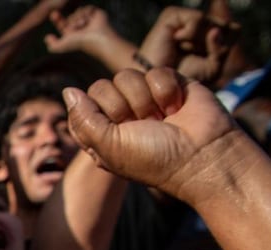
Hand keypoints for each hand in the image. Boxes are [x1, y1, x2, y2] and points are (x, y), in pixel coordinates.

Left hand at [44, 5, 124, 60]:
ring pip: (78, 11)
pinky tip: (90, 19)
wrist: (97, 38)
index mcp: (72, 34)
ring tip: (84, 24)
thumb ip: (53, 45)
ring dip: (79, 17)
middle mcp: (79, 27)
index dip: (57, 19)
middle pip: (70, 16)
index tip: (53, 14)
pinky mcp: (96, 15)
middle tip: (77, 27)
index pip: (62, 24)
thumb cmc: (81, 43)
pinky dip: (87, 12)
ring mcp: (88, 21)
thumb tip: (46, 37)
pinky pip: (87, 8)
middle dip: (71, 20)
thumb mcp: (63, 46)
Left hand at [64, 67, 241, 204]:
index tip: (115, 132)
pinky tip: (177, 108)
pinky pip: (154, 70)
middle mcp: (120, 115)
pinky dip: (166, 90)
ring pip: (127, 75)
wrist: (203, 154)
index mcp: (102, 133)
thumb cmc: (155, 158)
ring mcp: (144, 98)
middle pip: (101, 86)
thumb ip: (83, 119)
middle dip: (122, 108)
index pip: (80, 105)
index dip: (96, 114)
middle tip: (142, 127)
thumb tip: (67, 90)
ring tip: (162, 119)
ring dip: (145, 100)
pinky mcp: (168, 83)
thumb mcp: (109, 146)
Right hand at [136, 6, 238, 85]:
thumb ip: (222, 49)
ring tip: (182, 49)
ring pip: (211, 22)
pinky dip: (189, 34)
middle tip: (193, 55)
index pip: (234, 30)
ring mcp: (186, 17)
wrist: (157, 85)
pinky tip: (176, 41)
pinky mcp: (173, 14)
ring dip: (199, 42)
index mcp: (211, 34)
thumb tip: (215, 30)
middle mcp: (200, 23)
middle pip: (225, 25)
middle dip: (212, 45)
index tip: (207, 60)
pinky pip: (196, 19)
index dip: (224, 47)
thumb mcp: (212, 69)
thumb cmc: (182, 80)